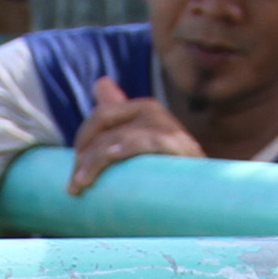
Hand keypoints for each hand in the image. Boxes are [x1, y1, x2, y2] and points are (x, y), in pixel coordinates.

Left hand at [67, 76, 205, 194]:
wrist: (204, 196)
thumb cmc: (166, 172)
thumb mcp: (138, 142)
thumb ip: (118, 114)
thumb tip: (101, 82)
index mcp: (144, 109)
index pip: (102, 115)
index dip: (83, 139)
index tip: (75, 168)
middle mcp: (155, 112)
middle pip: (105, 122)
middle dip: (84, 154)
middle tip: (73, 186)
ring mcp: (168, 128)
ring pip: (116, 138)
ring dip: (93, 163)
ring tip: (79, 187)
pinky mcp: (179, 147)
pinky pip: (143, 142)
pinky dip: (122, 150)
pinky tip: (107, 163)